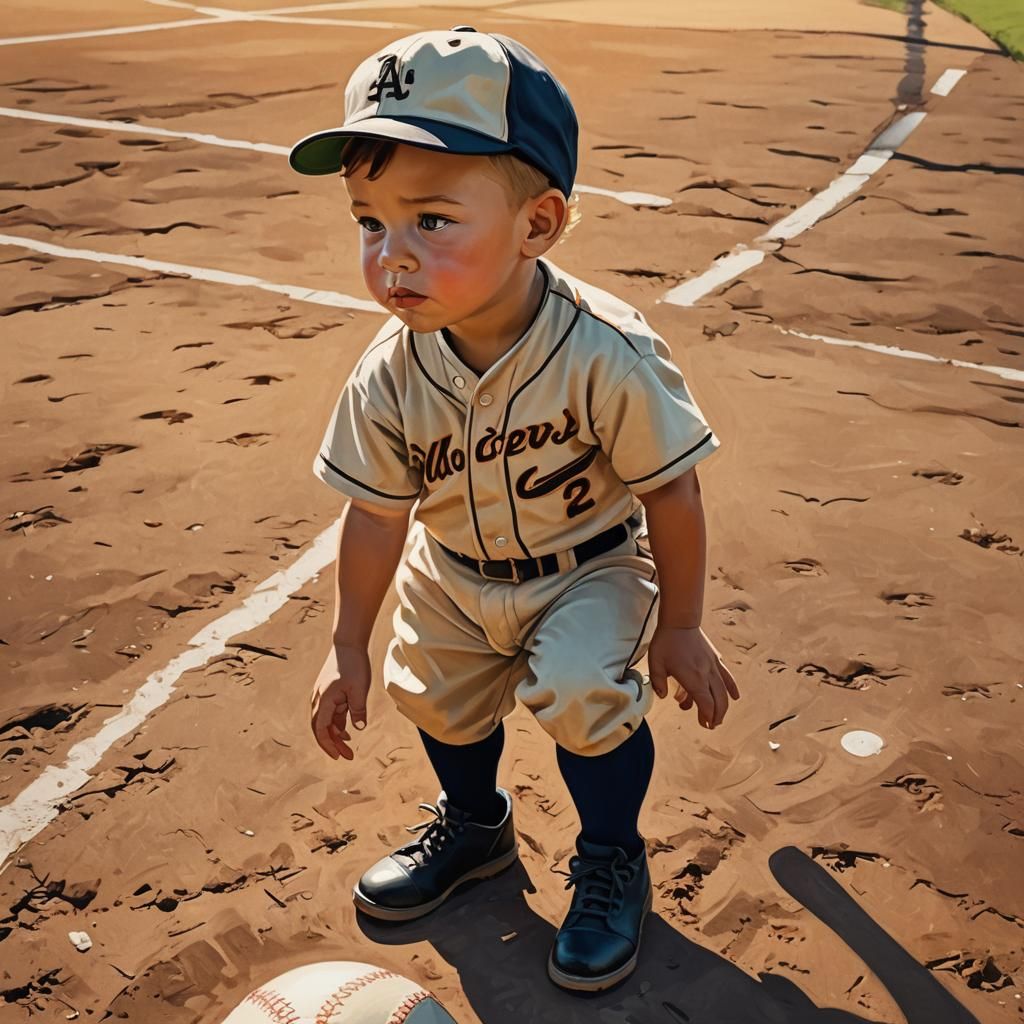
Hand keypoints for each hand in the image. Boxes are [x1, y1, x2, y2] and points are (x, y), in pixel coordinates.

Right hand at [310, 643, 370, 759]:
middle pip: (321, 729)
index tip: (338, 757)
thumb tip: (358, 729)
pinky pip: (331, 713)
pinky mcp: (330, 693)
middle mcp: (319, 700)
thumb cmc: (353, 664)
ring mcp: (323, 696)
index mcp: (324, 701)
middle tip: (347, 757)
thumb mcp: (359, 689)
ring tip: (348, 748)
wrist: (348, 644)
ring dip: (336, 735)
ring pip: (326, 722)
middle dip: (332, 745)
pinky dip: (337, 724)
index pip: (321, 730)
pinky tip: (347, 731)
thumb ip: (358, 710)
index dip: (329, 745)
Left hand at [647, 626, 739, 729]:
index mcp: (692, 678)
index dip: (707, 716)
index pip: (705, 703)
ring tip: (718, 716)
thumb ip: (658, 682)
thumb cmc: (666, 641)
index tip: (705, 724)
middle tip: (711, 724)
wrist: (680, 621)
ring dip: (723, 706)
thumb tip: (662, 695)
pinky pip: (727, 677)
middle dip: (717, 716)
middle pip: (718, 701)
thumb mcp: (655, 663)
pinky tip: (735, 696)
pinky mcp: (715, 659)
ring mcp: (713, 666)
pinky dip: (732, 688)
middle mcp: (706, 674)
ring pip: (724, 691)